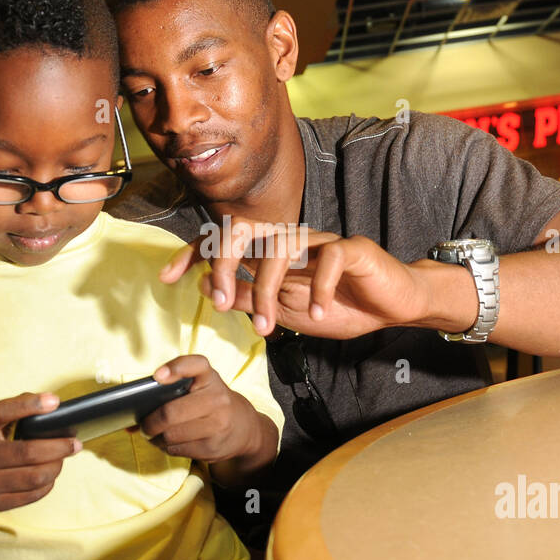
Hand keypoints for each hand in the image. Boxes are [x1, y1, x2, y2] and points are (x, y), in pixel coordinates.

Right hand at [0, 391, 79, 513]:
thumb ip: (10, 413)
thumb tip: (49, 404)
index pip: (2, 412)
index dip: (30, 405)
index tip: (55, 402)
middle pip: (29, 452)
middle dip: (60, 447)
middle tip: (75, 443)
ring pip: (34, 477)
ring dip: (56, 467)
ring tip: (63, 459)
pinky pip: (29, 496)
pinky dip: (46, 485)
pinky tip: (50, 476)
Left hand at [138, 355, 261, 465]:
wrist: (243, 427)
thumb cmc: (210, 402)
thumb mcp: (200, 386)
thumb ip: (170, 390)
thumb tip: (131, 417)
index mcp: (210, 377)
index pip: (195, 365)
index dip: (175, 369)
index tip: (157, 376)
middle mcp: (217, 398)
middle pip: (170, 413)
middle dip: (149, 423)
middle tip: (144, 425)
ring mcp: (217, 425)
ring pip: (170, 435)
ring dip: (155, 438)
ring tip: (154, 434)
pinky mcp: (213, 447)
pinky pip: (177, 450)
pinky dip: (166, 447)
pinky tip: (168, 442)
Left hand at [159, 217, 434, 338]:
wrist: (392, 307)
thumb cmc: (339, 307)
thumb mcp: (286, 311)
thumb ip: (249, 298)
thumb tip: (207, 287)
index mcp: (271, 252)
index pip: (226, 241)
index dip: (194, 253)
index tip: (167, 277)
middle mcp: (292, 239)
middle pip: (246, 230)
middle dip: (226, 263)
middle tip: (222, 303)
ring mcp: (321, 241)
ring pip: (283, 247)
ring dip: (271, 291)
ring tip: (270, 328)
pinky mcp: (353, 249)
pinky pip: (330, 258)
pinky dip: (320, 289)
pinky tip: (320, 315)